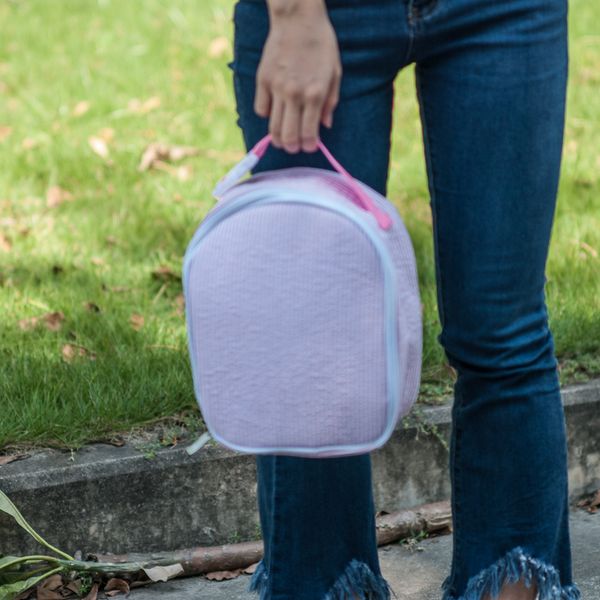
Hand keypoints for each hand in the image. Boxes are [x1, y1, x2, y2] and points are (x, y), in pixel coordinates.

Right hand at [255, 0, 341, 152]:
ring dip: (278, 138)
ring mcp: (276, 88)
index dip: (309, 145)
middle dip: (292, 147)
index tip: (310, 147)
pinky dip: (267, 115)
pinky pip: (261, 109)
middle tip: (294, 147)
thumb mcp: (335, 72)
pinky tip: (274, 113)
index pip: (309, 133)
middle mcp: (294, 94)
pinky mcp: (263, 80)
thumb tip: (325, 125)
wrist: (297, 18)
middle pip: (288, 135)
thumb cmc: (321, 44)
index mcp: (315, 94)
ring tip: (282, 140)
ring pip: (273, 126)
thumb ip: (330, 102)